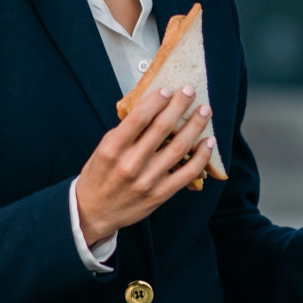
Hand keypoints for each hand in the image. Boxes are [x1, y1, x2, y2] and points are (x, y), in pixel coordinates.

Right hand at [75, 84, 214, 246]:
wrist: (94, 212)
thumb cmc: (99, 177)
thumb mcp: (103, 149)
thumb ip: (125, 132)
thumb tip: (151, 109)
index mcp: (113, 149)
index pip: (139, 118)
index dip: (156, 101)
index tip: (168, 90)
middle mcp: (131, 164)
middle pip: (162, 128)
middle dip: (179, 106)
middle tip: (190, 92)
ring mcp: (148, 180)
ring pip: (179, 147)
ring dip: (195, 126)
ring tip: (204, 111)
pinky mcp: (160, 194)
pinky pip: (187, 173)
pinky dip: (201, 156)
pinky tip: (208, 142)